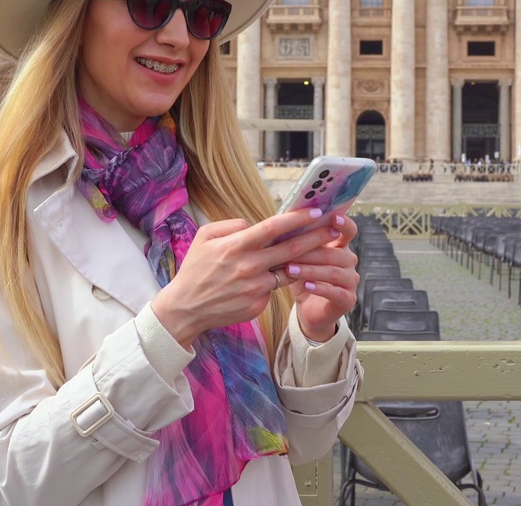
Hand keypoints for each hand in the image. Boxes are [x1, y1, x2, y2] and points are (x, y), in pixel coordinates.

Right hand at [150, 207, 340, 348]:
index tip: (316, 211)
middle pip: (292, 249)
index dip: (297, 218)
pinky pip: (274, 288)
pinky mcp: (259, 305)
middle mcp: (249, 267)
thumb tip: (252, 224)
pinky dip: (276, 280)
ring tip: (321, 249)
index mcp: (236, 246)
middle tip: (334, 227)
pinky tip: (275, 277)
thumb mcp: (205, 237)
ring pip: (289, 271)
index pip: (273, 227)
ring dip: (305, 260)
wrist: (186, 309)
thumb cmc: (195, 269)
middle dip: (317, 236)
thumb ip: (231, 226)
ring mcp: (256, 288)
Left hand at [278, 213, 359, 342]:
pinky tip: (306, 286)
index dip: (344, 223)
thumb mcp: (299, 257)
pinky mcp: (349, 299)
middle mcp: (349, 261)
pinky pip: (336, 292)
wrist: (308, 308)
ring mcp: (351, 281)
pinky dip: (320, 288)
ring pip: (333, 272)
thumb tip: (281, 220)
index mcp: (340, 246)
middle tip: (289, 252)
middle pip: (335, 253)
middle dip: (311, 252)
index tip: (333, 217)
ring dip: (311, 270)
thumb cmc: (303, 276)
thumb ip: (297, 240)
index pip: (349, 231)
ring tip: (290, 270)